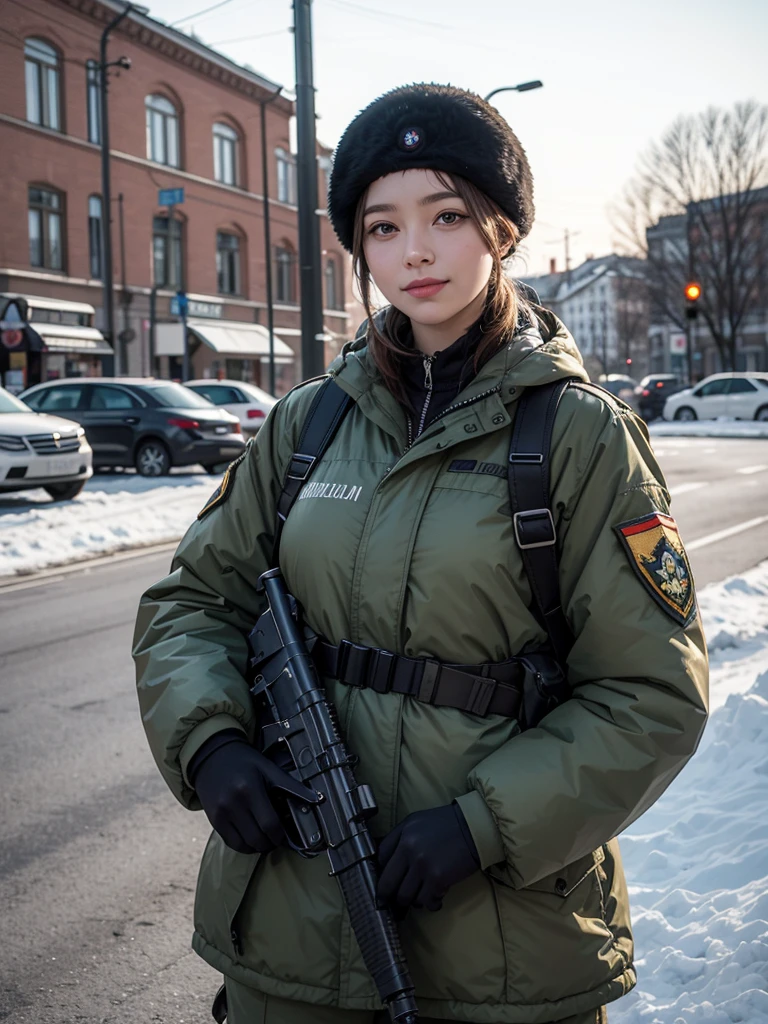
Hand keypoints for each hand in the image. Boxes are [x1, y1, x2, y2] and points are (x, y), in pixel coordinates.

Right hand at [191, 736, 318, 854]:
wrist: (212, 756)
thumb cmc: (244, 761)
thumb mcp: (268, 768)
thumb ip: (291, 786)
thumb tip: (316, 799)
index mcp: (250, 789)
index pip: (270, 824)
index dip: (280, 835)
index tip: (284, 834)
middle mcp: (233, 804)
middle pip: (258, 838)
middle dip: (271, 842)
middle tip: (276, 836)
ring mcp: (221, 814)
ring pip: (244, 845)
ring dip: (258, 846)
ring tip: (264, 838)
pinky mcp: (214, 820)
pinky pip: (232, 843)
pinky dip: (244, 845)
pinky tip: (251, 837)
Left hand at [377, 803, 479, 912]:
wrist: (475, 828)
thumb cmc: (447, 824)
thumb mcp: (418, 822)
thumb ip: (400, 838)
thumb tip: (386, 861)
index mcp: (403, 834)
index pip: (379, 859)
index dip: (380, 873)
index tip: (384, 882)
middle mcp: (408, 849)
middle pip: (387, 884)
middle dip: (388, 897)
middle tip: (392, 903)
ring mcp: (422, 866)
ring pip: (405, 897)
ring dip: (412, 900)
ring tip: (421, 896)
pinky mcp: (438, 879)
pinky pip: (426, 902)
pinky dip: (430, 904)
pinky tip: (436, 899)